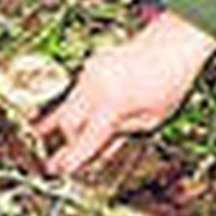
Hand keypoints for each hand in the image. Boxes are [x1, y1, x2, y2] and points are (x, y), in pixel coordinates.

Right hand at [36, 11, 215, 174]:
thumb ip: (121, 137)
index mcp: (112, 103)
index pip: (86, 139)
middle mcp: (95, 86)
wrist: (173, 45)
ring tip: (42, 135)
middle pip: (68, 123)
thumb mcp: (151, 120)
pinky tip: (70, 118)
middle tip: (62, 159)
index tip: (62, 171)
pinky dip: (77, 107)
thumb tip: (101, 153)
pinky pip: (76, 92)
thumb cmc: (170, 81)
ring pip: (67, 105)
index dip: (72, 159)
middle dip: (68, 142)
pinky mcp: (91, 65)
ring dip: (66, 124)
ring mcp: (90, 72)